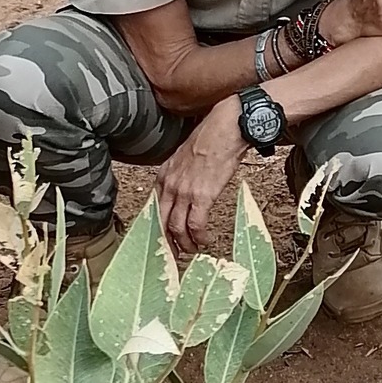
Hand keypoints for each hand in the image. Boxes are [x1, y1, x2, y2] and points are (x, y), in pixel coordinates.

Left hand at [157, 98, 246, 254]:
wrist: (226, 129)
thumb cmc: (212, 138)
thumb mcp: (186, 156)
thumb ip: (181, 174)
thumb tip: (188, 188)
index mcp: (164, 175)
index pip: (154, 208)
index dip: (159, 226)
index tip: (166, 237)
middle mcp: (169, 185)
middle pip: (160, 222)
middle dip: (167, 241)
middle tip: (174, 253)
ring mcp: (184, 191)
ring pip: (175, 227)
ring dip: (184, 243)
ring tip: (193, 249)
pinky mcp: (202, 196)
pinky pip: (195, 225)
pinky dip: (199, 237)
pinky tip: (205, 240)